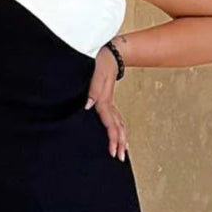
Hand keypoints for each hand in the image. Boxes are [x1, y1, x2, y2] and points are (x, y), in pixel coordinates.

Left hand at [85, 41, 128, 160]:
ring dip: (122, 138)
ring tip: (123, 151)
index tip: (113, 151)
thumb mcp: (94, 75)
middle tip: (120, 158)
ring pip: (119, 123)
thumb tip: (88, 106)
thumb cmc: (100, 63)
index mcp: (104, 101)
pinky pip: (117, 118)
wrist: (110, 53)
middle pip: (118, 127)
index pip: (110, 123)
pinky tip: (119, 133)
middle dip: (120, 143)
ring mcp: (110, 102)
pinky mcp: (108, 100)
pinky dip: (119, 128)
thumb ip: (91, 91)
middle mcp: (108, 104)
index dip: (112, 138)